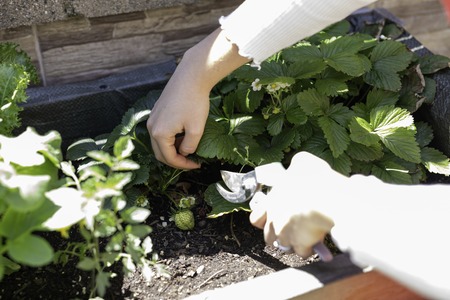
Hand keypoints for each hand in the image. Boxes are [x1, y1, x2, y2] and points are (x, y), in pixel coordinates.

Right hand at [147, 28, 249, 168]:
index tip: (197, 164)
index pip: (169, 158)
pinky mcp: (157, 111)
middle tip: (191, 161)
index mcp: (160, 134)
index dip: (183, 165)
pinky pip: (160, 131)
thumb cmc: (195, 102)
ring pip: (159, 142)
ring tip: (189, 147)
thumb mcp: (196, 129)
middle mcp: (151, 127)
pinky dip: (171, 138)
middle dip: (176, 160)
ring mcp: (152, 118)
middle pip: (160, 153)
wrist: (191, 77)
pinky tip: (184, 134)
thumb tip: (185, 153)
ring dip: (173, 149)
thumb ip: (190, 146)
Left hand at [249, 152, 338, 257]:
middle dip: (279, 235)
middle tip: (292, 229)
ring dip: (293, 243)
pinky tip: (317, 242)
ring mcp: (286, 235)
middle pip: (269, 237)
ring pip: (285, 246)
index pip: (255, 219)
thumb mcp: (303, 162)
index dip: (263, 220)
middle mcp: (275, 220)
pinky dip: (309, 249)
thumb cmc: (315, 178)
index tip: (272, 218)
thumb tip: (297, 165)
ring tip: (305, 236)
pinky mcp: (301, 245)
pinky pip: (303, 253)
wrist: (329, 199)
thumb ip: (296, 165)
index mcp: (272, 202)